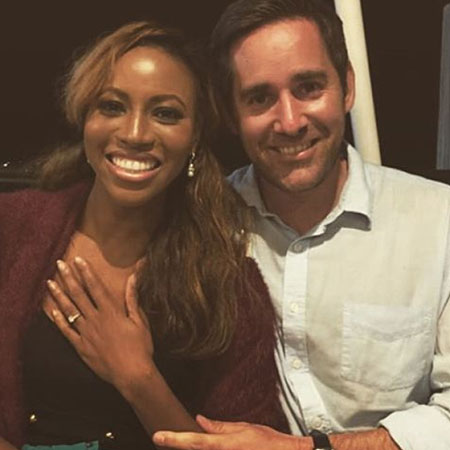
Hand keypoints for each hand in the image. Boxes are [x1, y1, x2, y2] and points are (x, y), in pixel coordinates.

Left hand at [46, 257, 154, 388]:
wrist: (132, 373)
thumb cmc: (140, 347)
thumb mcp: (140, 320)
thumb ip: (133, 298)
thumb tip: (133, 278)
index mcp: (111, 311)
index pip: (95, 286)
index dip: (86, 272)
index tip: (79, 260)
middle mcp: (95, 319)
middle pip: (79, 294)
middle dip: (69, 278)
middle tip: (59, 264)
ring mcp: (86, 333)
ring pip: (69, 310)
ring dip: (59, 295)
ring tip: (50, 283)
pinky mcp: (81, 347)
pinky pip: (66, 331)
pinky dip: (59, 320)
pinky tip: (52, 310)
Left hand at [153, 415, 310, 449]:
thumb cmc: (269, 443)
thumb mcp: (244, 428)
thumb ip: (219, 427)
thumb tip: (200, 420)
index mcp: (223, 446)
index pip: (192, 441)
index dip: (173, 439)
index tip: (158, 436)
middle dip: (180, 445)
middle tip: (166, 438)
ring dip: (194, 447)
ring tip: (181, 441)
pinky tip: (209, 446)